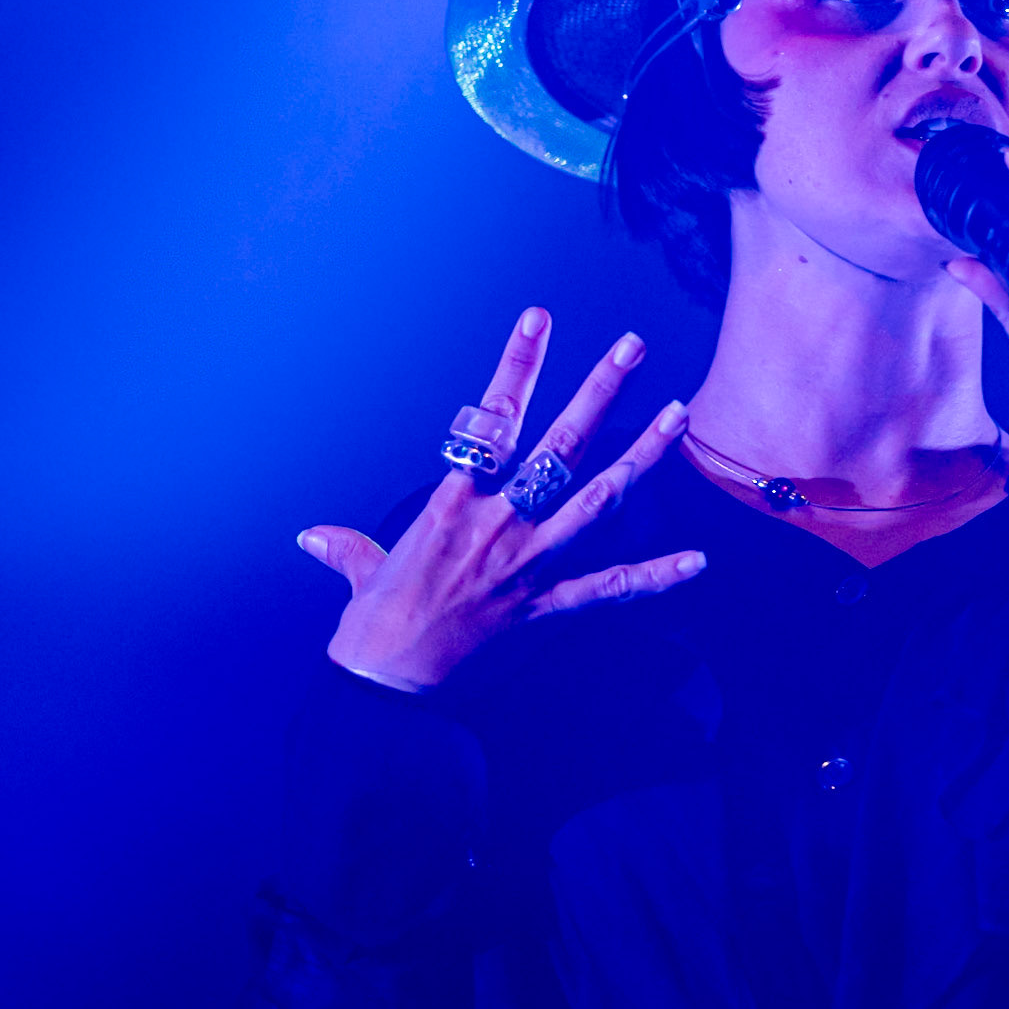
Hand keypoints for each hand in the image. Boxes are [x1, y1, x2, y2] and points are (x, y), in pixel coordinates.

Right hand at [296, 309, 703, 690]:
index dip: (516, 366)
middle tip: (631, 346)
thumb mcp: (361, 574)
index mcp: (454, 502)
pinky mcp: (545, 606)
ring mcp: (528, 563)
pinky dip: (655, 577)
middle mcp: (498, 523)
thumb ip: (347, 548)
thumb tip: (310, 537)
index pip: (490, 419)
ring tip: (677, 413)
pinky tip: (698, 561)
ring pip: (596, 500)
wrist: (383, 687)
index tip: (539, 321)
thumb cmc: (371, 625)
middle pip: (558, 447)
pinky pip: (609, 589)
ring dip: (640, 457)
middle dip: (598, 392)